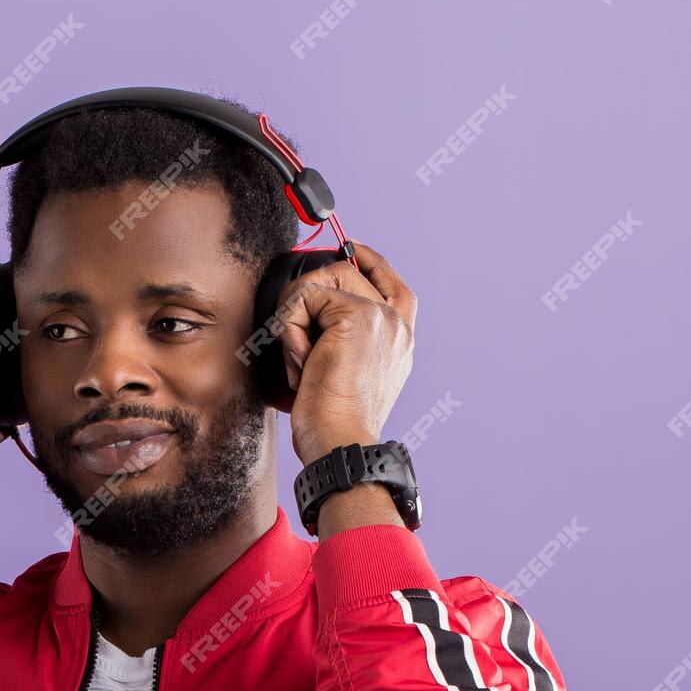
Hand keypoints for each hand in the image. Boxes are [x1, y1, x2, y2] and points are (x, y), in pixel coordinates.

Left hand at [272, 240, 416, 465]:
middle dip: (308, 295)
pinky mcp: (356, 316)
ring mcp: (380, 316)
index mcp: (401, 341)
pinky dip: (290, 325)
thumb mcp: (345, 375)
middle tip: (293, 335)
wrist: (341, 442)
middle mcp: (397, 325)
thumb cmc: (335, 423)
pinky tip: (300, 359)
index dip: (370, 261)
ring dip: (296, 315)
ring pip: (323, 280)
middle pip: (348, 272)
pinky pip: (305, 296)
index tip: (349, 248)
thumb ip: (346, 341)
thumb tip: (313, 314)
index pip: (393, 285)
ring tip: (301, 357)